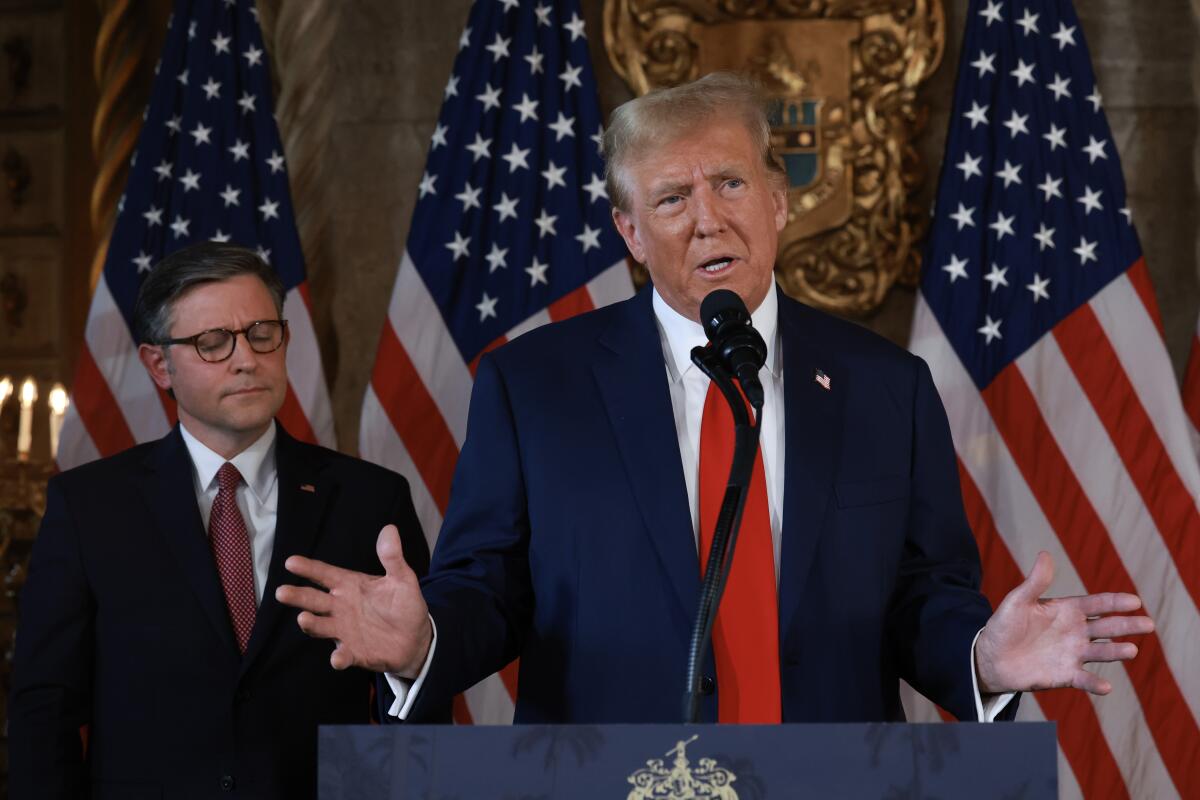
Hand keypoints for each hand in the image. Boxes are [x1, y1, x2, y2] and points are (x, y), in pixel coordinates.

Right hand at [275, 524, 432, 675]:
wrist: (416, 639)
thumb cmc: (404, 605)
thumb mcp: (402, 579)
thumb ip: (392, 558)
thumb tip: (389, 529)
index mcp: (350, 586)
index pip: (325, 574)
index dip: (308, 568)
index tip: (291, 562)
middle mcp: (341, 608)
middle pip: (314, 600)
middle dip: (297, 596)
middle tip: (281, 592)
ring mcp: (344, 631)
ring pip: (321, 626)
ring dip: (311, 624)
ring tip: (303, 618)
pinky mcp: (354, 653)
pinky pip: (343, 655)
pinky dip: (339, 657)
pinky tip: (337, 658)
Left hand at [975, 551, 1154, 694]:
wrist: (990, 657)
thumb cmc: (1004, 625)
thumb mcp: (1018, 600)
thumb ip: (1035, 582)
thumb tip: (1045, 554)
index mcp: (1067, 610)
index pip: (1097, 604)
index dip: (1115, 603)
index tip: (1134, 601)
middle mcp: (1075, 632)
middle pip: (1107, 628)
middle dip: (1127, 626)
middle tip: (1148, 624)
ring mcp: (1073, 654)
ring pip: (1101, 652)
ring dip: (1116, 652)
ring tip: (1131, 651)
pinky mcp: (1065, 675)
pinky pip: (1084, 679)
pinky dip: (1095, 683)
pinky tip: (1106, 686)